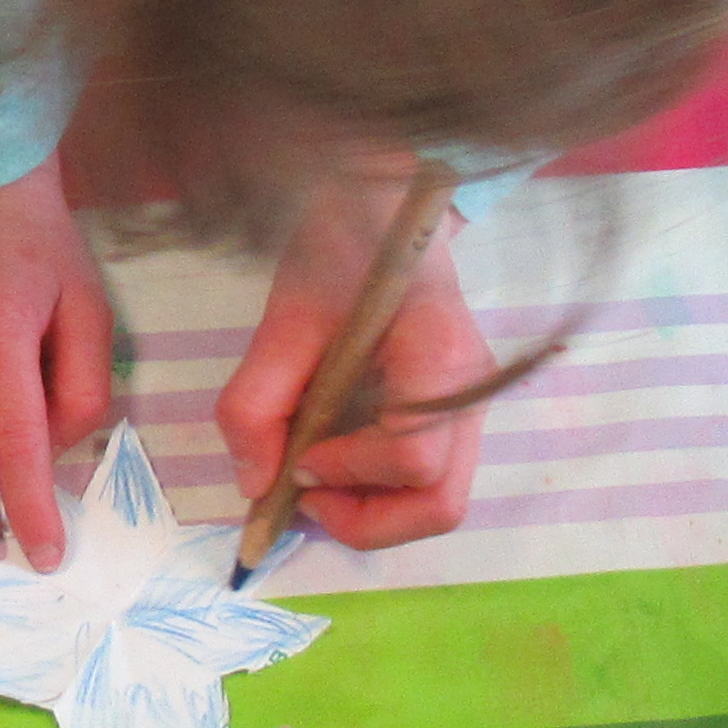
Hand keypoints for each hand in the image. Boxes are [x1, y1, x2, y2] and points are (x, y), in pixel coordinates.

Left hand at [216, 185, 495, 556]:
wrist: (383, 207)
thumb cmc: (340, 247)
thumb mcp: (284, 316)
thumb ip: (257, 401)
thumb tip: (254, 484)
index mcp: (441, 354)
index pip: (413, 456)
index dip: (348, 473)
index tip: (298, 456)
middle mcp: (472, 391)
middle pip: (441, 502)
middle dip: (365, 520)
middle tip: (305, 496)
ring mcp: (472, 407)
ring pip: (441, 502)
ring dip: (373, 514)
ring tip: (316, 483)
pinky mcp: (457, 415)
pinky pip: (431, 480)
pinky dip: (380, 493)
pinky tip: (336, 461)